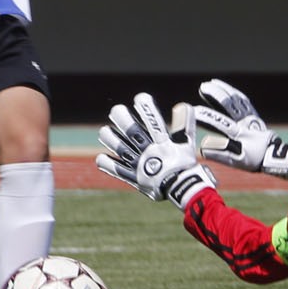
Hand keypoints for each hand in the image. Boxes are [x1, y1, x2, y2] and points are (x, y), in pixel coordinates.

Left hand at [94, 92, 214, 208]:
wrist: (182, 191)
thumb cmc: (185, 166)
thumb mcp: (187, 144)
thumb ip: (184, 125)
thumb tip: (183, 105)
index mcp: (163, 144)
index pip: (154, 123)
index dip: (147, 109)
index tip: (140, 97)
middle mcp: (150, 153)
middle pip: (133, 134)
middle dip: (123, 121)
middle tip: (116, 110)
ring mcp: (141, 166)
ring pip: (122, 150)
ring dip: (111, 140)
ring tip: (104, 131)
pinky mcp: (135, 178)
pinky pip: (119, 171)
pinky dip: (108, 165)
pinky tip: (100, 157)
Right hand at [188, 77, 287, 179]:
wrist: (275, 158)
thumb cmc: (253, 160)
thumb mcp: (236, 161)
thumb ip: (219, 153)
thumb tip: (202, 145)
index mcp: (238, 134)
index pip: (219, 122)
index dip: (205, 116)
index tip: (193, 110)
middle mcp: (244, 122)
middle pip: (229, 104)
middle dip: (215, 93)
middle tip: (202, 86)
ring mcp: (250, 117)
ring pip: (236, 99)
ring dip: (224, 89)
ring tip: (211, 82)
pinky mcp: (254, 116)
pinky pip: (244, 101)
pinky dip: (235, 93)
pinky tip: (228, 90)